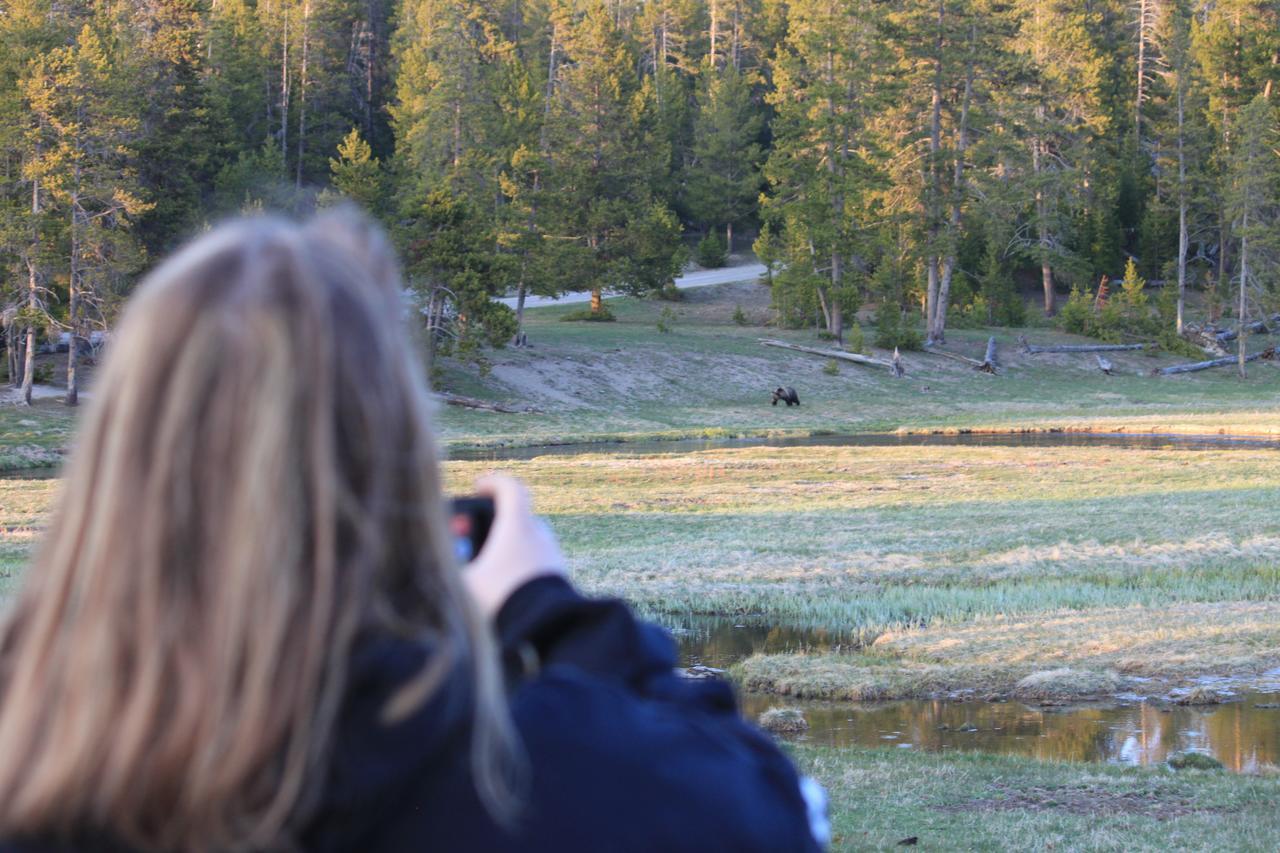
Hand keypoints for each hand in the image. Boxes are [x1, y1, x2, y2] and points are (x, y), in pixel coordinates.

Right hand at [461, 473, 565, 618]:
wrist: (544, 629)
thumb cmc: (501, 598)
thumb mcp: (465, 583)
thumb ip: (448, 568)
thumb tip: (434, 564)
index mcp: (518, 526)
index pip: (509, 487)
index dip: (492, 483)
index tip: (478, 488)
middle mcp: (539, 535)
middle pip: (514, 518)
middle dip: (492, 526)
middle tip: (472, 541)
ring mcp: (552, 556)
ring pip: (524, 543)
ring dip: (505, 550)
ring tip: (485, 571)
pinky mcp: (558, 577)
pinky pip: (534, 564)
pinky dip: (518, 568)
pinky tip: (503, 588)